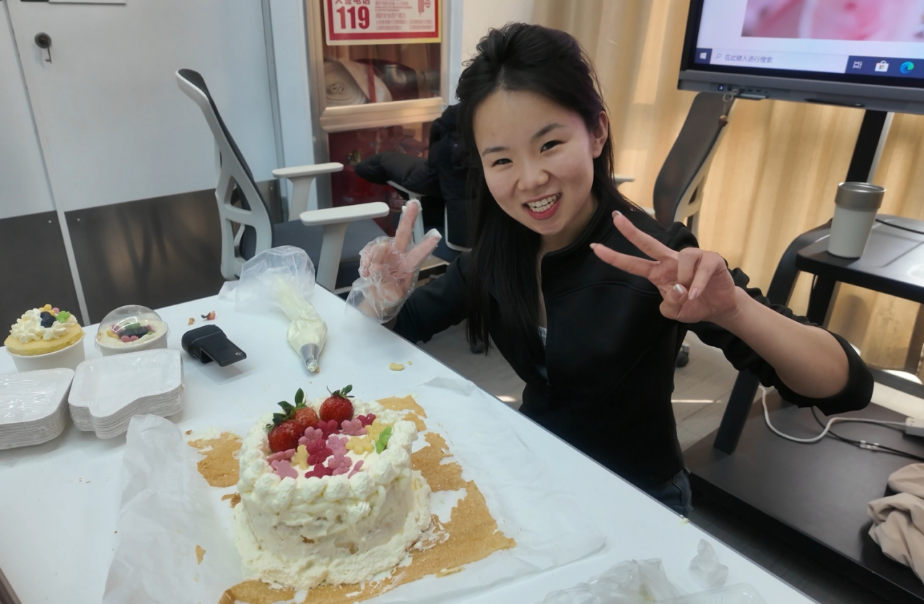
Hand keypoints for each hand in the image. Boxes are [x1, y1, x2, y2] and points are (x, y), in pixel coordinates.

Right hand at [347, 201, 440, 321]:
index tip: (437, 236)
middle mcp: (399, 256)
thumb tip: (377, 266)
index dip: (426, 245)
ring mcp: (386, 254)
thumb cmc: (389, 298)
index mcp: (408, 267)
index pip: (418, 255)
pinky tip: (366, 273)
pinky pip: (368, 252)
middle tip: (414, 204)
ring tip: (370, 275)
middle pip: (404, 235)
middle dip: (408, 219)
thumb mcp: (391, 297)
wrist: (375, 301)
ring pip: (379, 246)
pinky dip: (365, 262)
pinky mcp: (374, 255)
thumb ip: (385, 282)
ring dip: (373, 259)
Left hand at [591, 212, 739, 324]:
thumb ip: (669, 305)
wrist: (719, 306)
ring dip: (685, 279)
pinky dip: (698, 284)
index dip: (614, 257)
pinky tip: (696, 293)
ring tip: (691, 293)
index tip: (595, 248)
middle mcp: (670, 261)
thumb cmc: (693, 304)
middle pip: (648, 243)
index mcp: (658, 272)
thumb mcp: (675, 313)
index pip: (633, 264)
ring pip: (681, 259)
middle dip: (631, 231)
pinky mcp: (710, 259)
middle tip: (615, 219)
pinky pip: (701, 268)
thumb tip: (677, 288)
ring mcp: (691, 258)